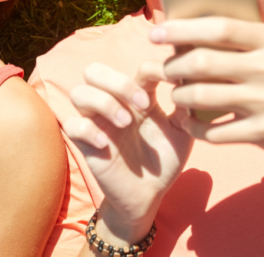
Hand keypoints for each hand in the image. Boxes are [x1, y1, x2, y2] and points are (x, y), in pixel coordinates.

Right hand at [64, 61, 192, 245]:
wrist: (149, 195)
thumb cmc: (164, 161)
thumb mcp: (182, 132)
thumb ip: (186, 107)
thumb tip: (192, 82)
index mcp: (136, 96)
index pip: (136, 68)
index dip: (154, 69)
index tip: (173, 80)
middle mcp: (112, 103)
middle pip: (95, 71)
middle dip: (119, 82)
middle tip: (143, 104)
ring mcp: (96, 122)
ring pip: (79, 92)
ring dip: (103, 102)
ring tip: (126, 123)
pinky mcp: (84, 144)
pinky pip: (71, 125)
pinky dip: (88, 129)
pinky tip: (107, 143)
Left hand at [151, 0, 263, 182]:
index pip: (220, 28)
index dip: (183, 28)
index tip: (157, 31)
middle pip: (203, 62)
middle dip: (173, 66)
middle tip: (163, 68)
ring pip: (202, 97)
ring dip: (180, 96)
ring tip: (176, 92)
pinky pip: (215, 131)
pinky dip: (194, 128)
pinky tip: (187, 121)